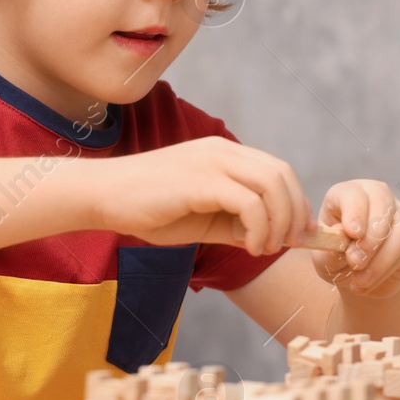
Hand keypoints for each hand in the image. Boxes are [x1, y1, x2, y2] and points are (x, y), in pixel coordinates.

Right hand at [89, 136, 312, 256]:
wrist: (103, 196)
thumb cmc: (147, 207)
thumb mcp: (201, 216)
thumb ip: (234, 222)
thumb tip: (270, 238)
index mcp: (223, 153)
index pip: (277, 169)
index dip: (295, 201)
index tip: (297, 234)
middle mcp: (222, 150)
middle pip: (281, 174)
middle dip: (294, 213)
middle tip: (289, 244)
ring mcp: (211, 162)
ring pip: (271, 185)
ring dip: (279, 222)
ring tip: (265, 248)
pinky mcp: (200, 180)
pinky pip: (248, 203)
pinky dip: (259, 228)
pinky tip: (248, 247)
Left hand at [311, 179, 399, 297]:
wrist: (355, 278)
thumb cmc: (334, 259)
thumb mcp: (324, 259)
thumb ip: (330, 251)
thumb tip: (342, 243)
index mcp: (345, 195)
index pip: (352, 193)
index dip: (354, 211)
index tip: (352, 233)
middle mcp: (374, 197)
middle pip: (382, 200)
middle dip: (371, 234)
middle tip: (355, 261)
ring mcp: (396, 214)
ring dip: (381, 257)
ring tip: (360, 279)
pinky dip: (385, 268)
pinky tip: (367, 282)